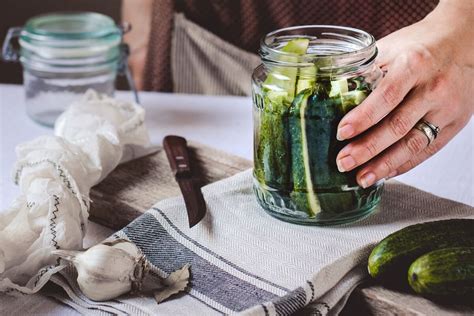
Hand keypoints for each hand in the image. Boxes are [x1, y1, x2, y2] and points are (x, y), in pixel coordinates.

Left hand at [335, 0, 473, 187]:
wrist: (463, 42)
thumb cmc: (418, 46)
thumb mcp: (390, 48)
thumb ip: (364, 71)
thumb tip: (330, 96)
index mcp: (413, 65)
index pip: (386, 96)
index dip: (363, 117)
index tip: (341, 133)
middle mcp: (433, 88)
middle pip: (398, 126)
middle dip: (367, 149)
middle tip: (343, 163)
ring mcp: (447, 109)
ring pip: (413, 144)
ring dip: (384, 165)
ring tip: (361, 178)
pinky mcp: (455, 124)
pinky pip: (427, 150)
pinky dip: (404, 164)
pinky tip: (384, 173)